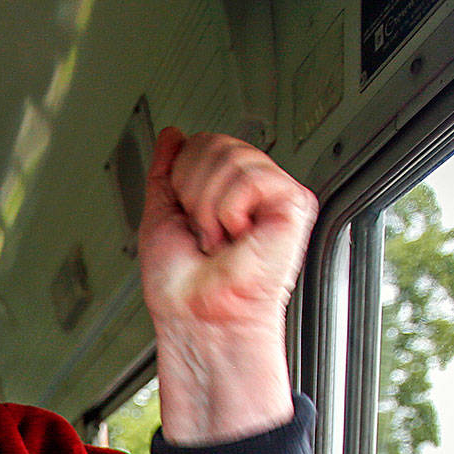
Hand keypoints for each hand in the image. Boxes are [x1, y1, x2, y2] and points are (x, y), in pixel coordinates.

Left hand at [137, 129, 316, 444]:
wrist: (194, 317)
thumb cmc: (180, 287)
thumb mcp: (159, 215)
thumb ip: (166, 171)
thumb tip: (172, 136)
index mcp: (225, 190)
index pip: (203, 143)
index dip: (181, 178)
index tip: (186, 220)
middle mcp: (253, 190)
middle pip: (214, 143)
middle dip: (192, 192)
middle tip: (203, 234)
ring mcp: (275, 195)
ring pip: (230, 159)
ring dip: (208, 209)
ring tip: (218, 240)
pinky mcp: (294, 205)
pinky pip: (250, 179)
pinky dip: (229, 212)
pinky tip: (237, 237)